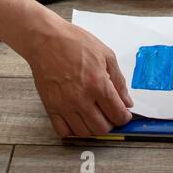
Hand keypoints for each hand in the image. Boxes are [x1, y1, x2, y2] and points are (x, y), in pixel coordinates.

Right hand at [0, 0, 132, 137]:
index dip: (124, 117)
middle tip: (109, 115)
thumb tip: (127, 101)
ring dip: (93, 128)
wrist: (45, 39)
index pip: (117, 114)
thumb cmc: (74, 42)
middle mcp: (82, 99)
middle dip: (110, 124)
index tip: (124, 114)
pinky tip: (77, 119)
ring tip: (94, 116)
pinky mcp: (50, 107)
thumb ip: (118, 81)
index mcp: (98, 85)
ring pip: (84, 133)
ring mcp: (64, 105)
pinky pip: (63, 131)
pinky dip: (72, 130)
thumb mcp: (106, 55)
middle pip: (102, 128)